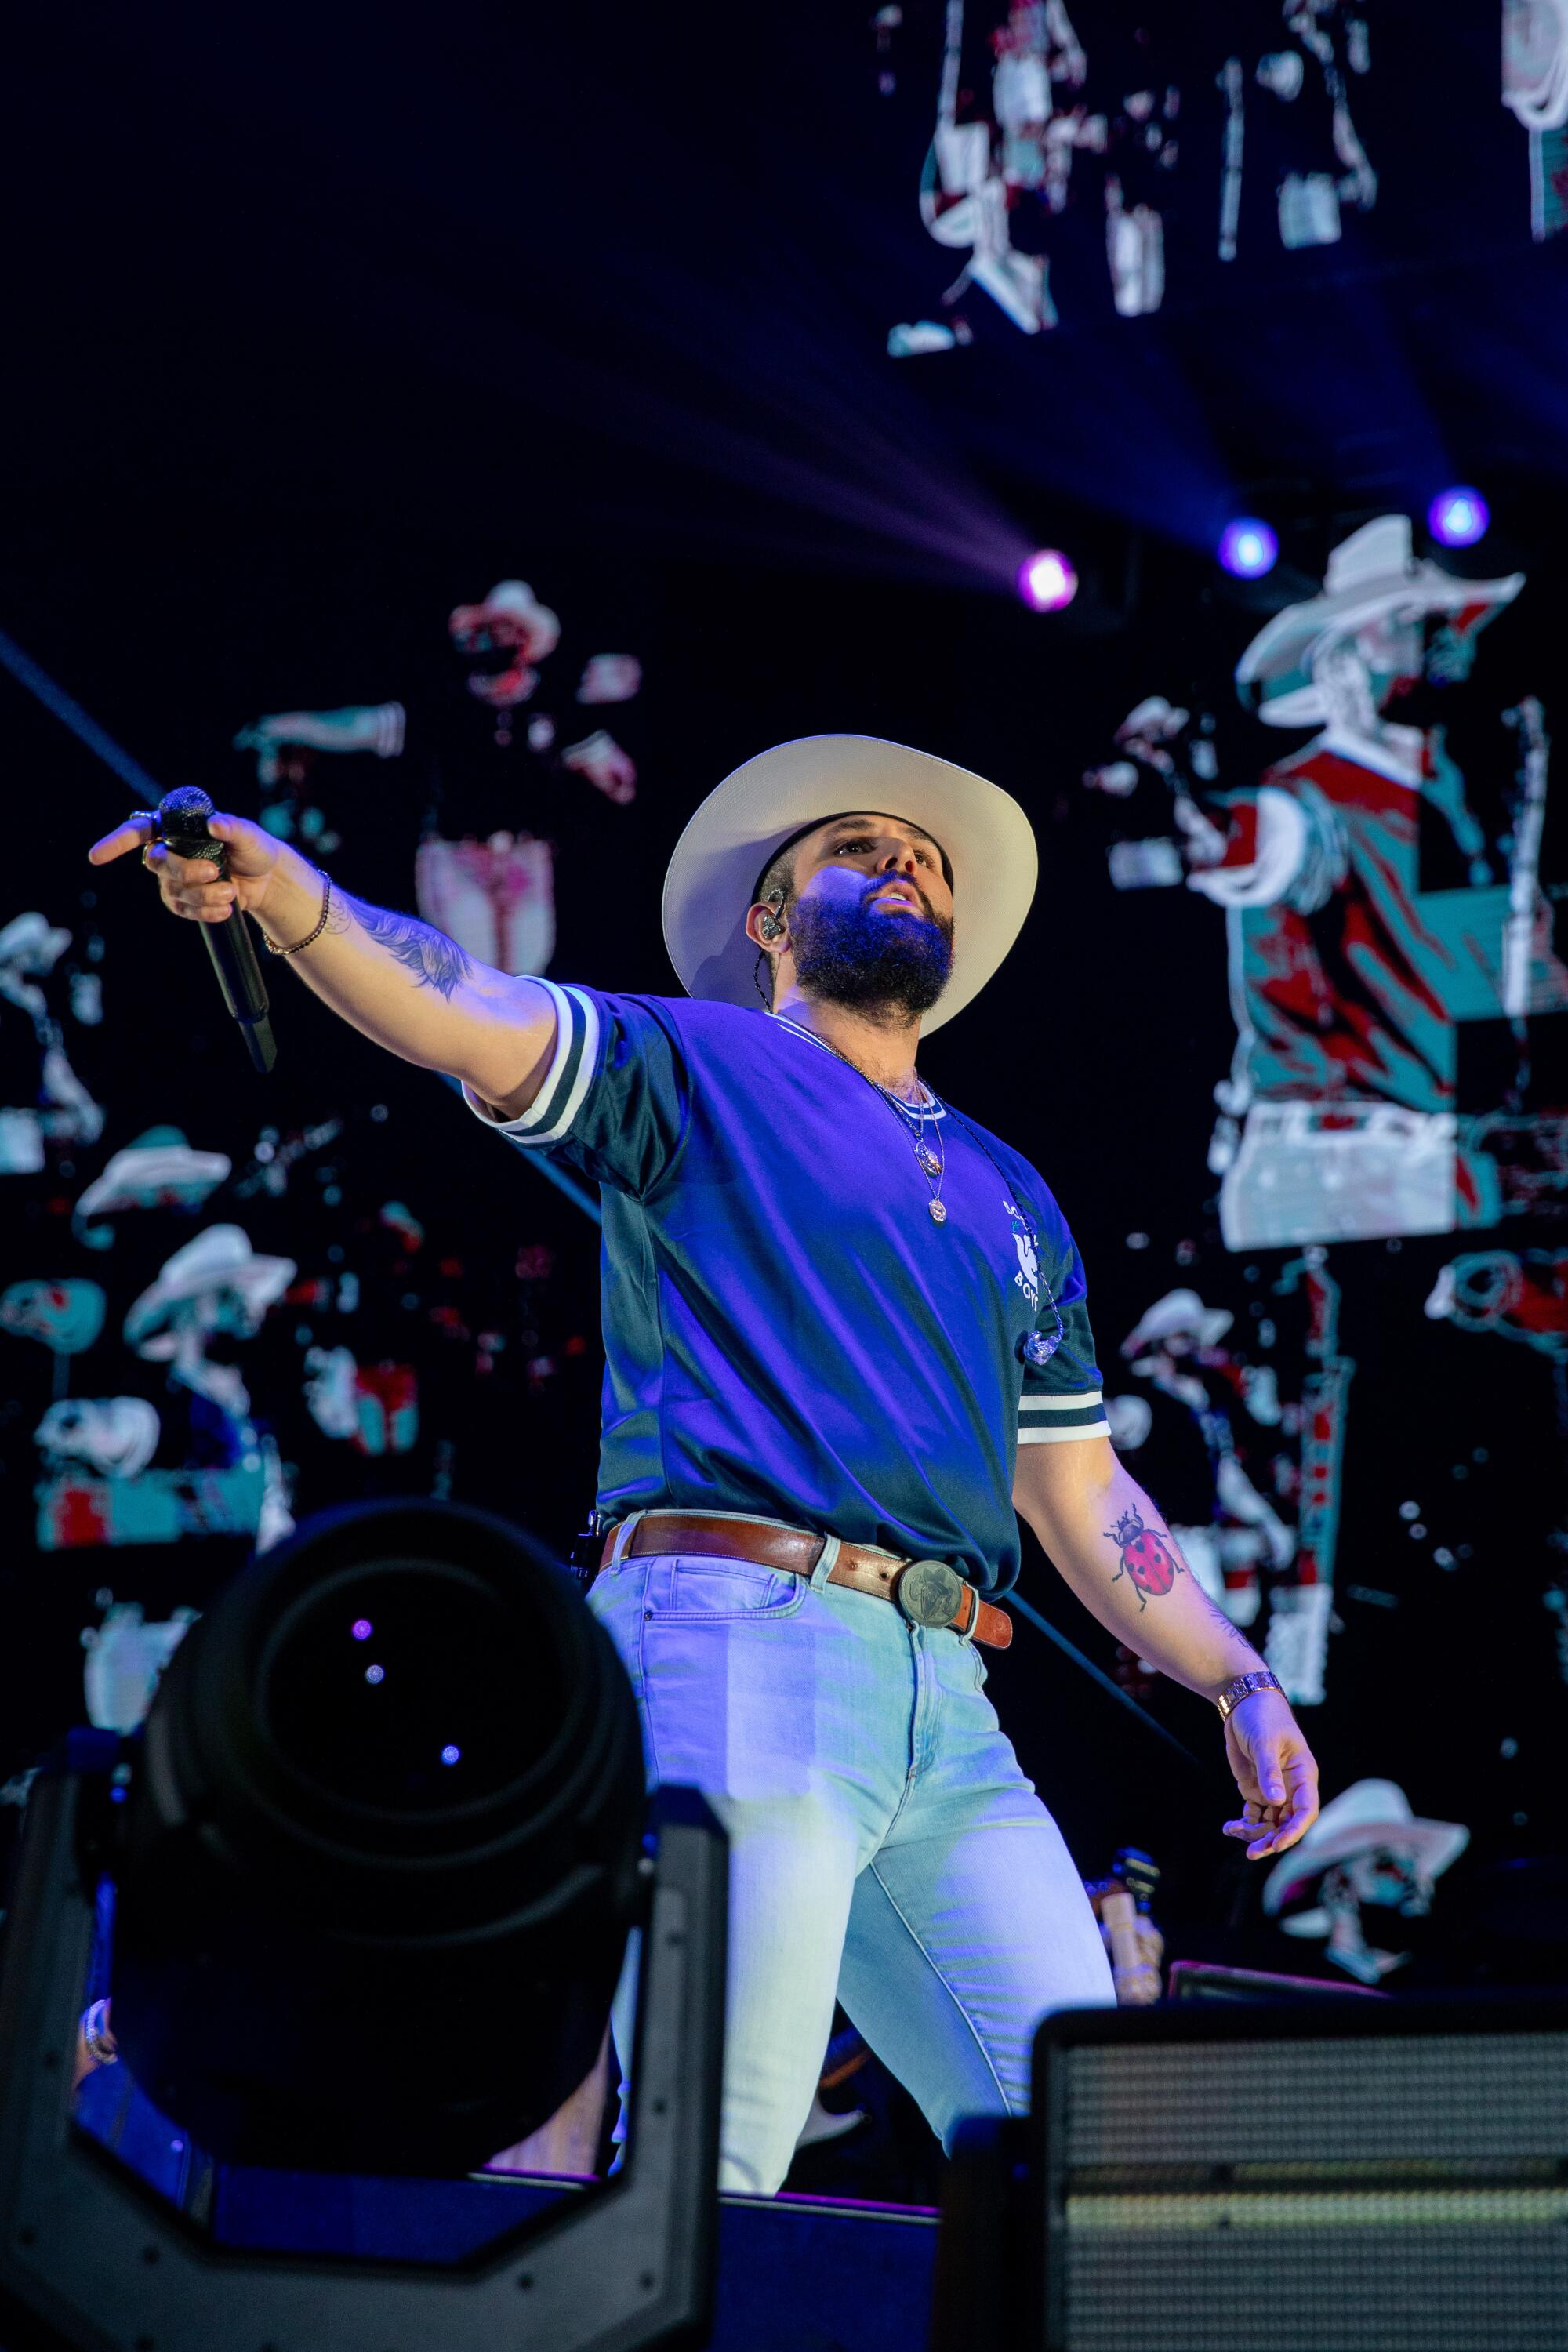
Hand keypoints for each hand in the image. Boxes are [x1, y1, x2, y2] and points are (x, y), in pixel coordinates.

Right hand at [87, 809, 295, 927]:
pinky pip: (184, 910)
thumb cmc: (254, 849)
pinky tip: (225, 909)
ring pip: (173, 889)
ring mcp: (173, 878)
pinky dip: (206, 912)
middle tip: (216, 873)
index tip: (96, 858)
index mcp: (175, 827)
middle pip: (158, 863)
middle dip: (185, 871)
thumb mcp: (249, 835)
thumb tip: (215, 823)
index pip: (138, 831)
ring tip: (231, 891)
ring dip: (204, 895)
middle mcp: (169, 851)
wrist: (267, 880)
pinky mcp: (184, 901)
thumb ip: (233, 827)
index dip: (116, 843)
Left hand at [1221, 1689, 1318, 1860]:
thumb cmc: (1263, 1717)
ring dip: (1255, 1834)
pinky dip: (1243, 1824)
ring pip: (1269, 1824)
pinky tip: (1229, 1827)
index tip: (1278, 1845)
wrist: (1243, 1702)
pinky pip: (1253, 1815)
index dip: (1295, 1831)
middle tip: (1251, 1852)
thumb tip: (1276, 1802)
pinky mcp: (1255, 1789)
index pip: (1306, 1811)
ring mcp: (1273, 1790)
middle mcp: (1291, 1788)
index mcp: (1303, 1775)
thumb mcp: (1265, 1742)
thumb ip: (1269, 1772)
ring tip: (1233, 1831)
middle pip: (1287, 1824)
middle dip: (1271, 1840)